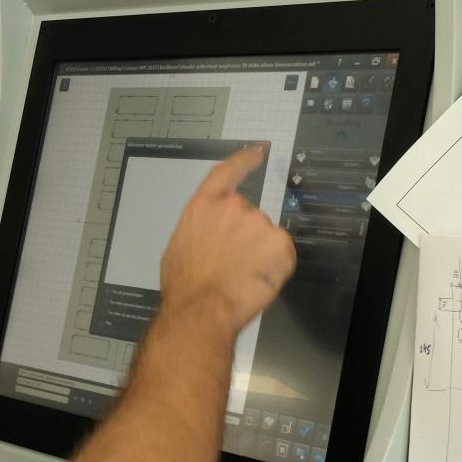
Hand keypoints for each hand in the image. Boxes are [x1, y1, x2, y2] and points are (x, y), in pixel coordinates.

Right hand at [159, 146, 296, 335]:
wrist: (200, 309)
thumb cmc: (185, 286)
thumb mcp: (179, 247)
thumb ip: (199, 229)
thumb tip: (209, 235)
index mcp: (204, 206)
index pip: (227, 172)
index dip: (244, 160)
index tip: (258, 152)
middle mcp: (233, 208)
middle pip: (249, 216)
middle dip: (245, 238)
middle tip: (234, 264)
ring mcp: (259, 223)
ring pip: (266, 237)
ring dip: (259, 254)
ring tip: (240, 276)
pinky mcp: (280, 244)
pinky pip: (281, 255)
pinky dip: (273, 268)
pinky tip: (255, 280)